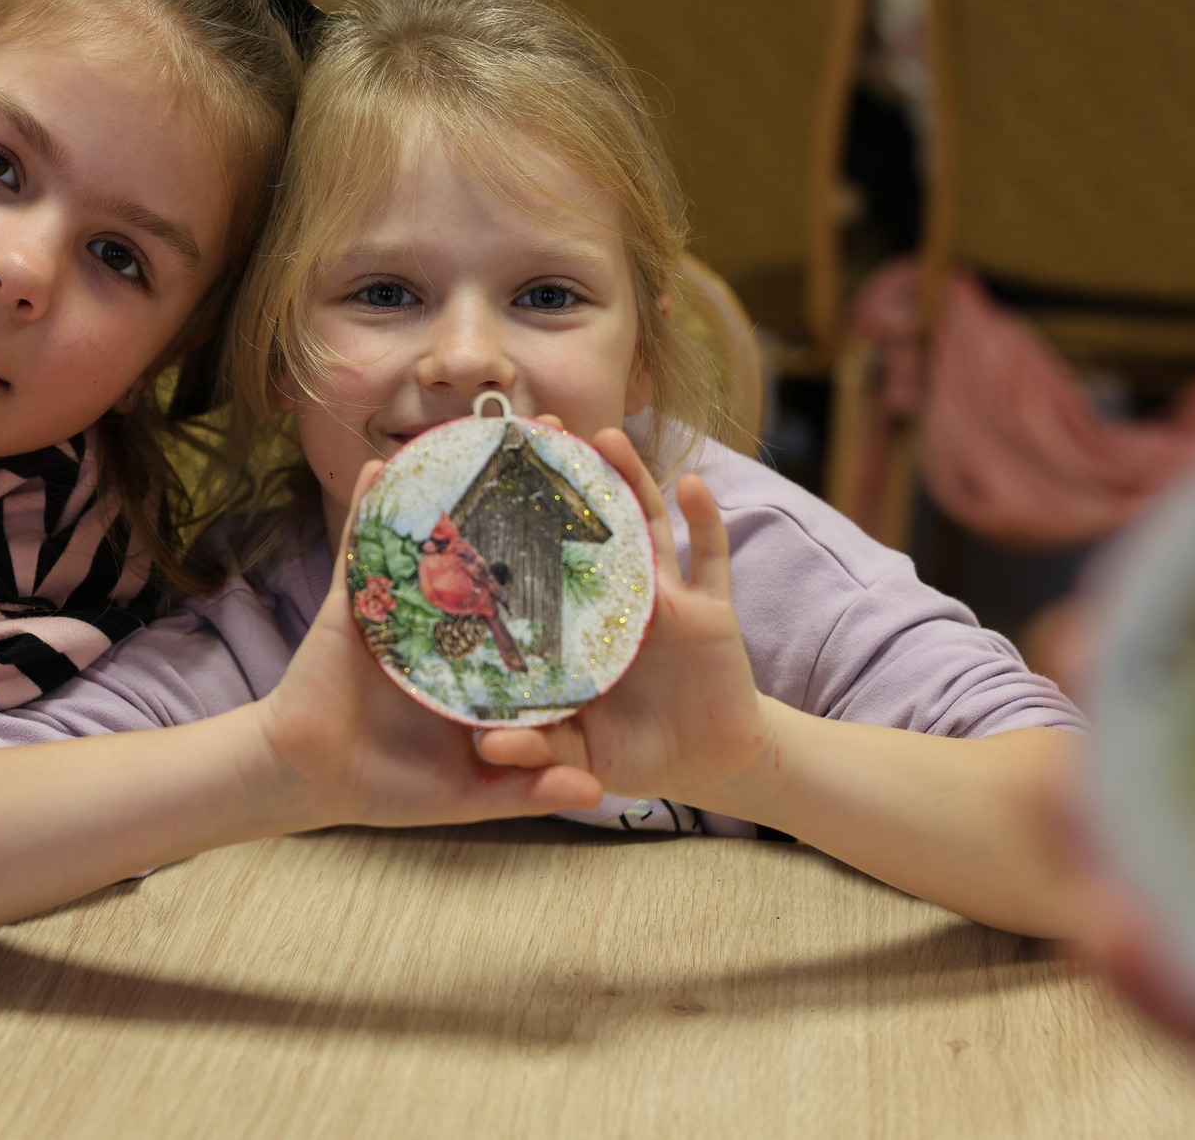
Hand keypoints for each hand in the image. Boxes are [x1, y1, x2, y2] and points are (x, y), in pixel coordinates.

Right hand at [253, 461, 601, 829]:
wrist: (310, 781)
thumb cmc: (389, 789)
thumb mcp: (473, 792)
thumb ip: (529, 788)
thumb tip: (597, 794)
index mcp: (479, 661)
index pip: (534, 605)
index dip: (569, 563)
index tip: (605, 524)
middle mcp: (446, 624)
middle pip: (493, 552)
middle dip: (522, 502)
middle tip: (556, 447)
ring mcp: (400, 607)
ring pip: (435, 539)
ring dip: (455, 489)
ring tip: (484, 437)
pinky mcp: (355, 604)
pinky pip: (362, 546)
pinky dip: (371, 506)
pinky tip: (385, 467)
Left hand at [476, 428, 773, 811]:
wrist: (711, 765)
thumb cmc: (634, 752)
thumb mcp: (578, 753)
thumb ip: (537, 751)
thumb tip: (484, 749)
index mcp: (578, 625)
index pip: (543, 563)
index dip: (519, 523)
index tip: (484, 479)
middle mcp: (617, 598)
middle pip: (591, 525)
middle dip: (572, 477)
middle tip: (542, 429)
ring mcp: (665, 598)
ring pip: (647, 525)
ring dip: (632, 479)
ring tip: (607, 436)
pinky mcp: (711, 610)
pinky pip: (711, 557)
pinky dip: (706, 520)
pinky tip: (692, 484)